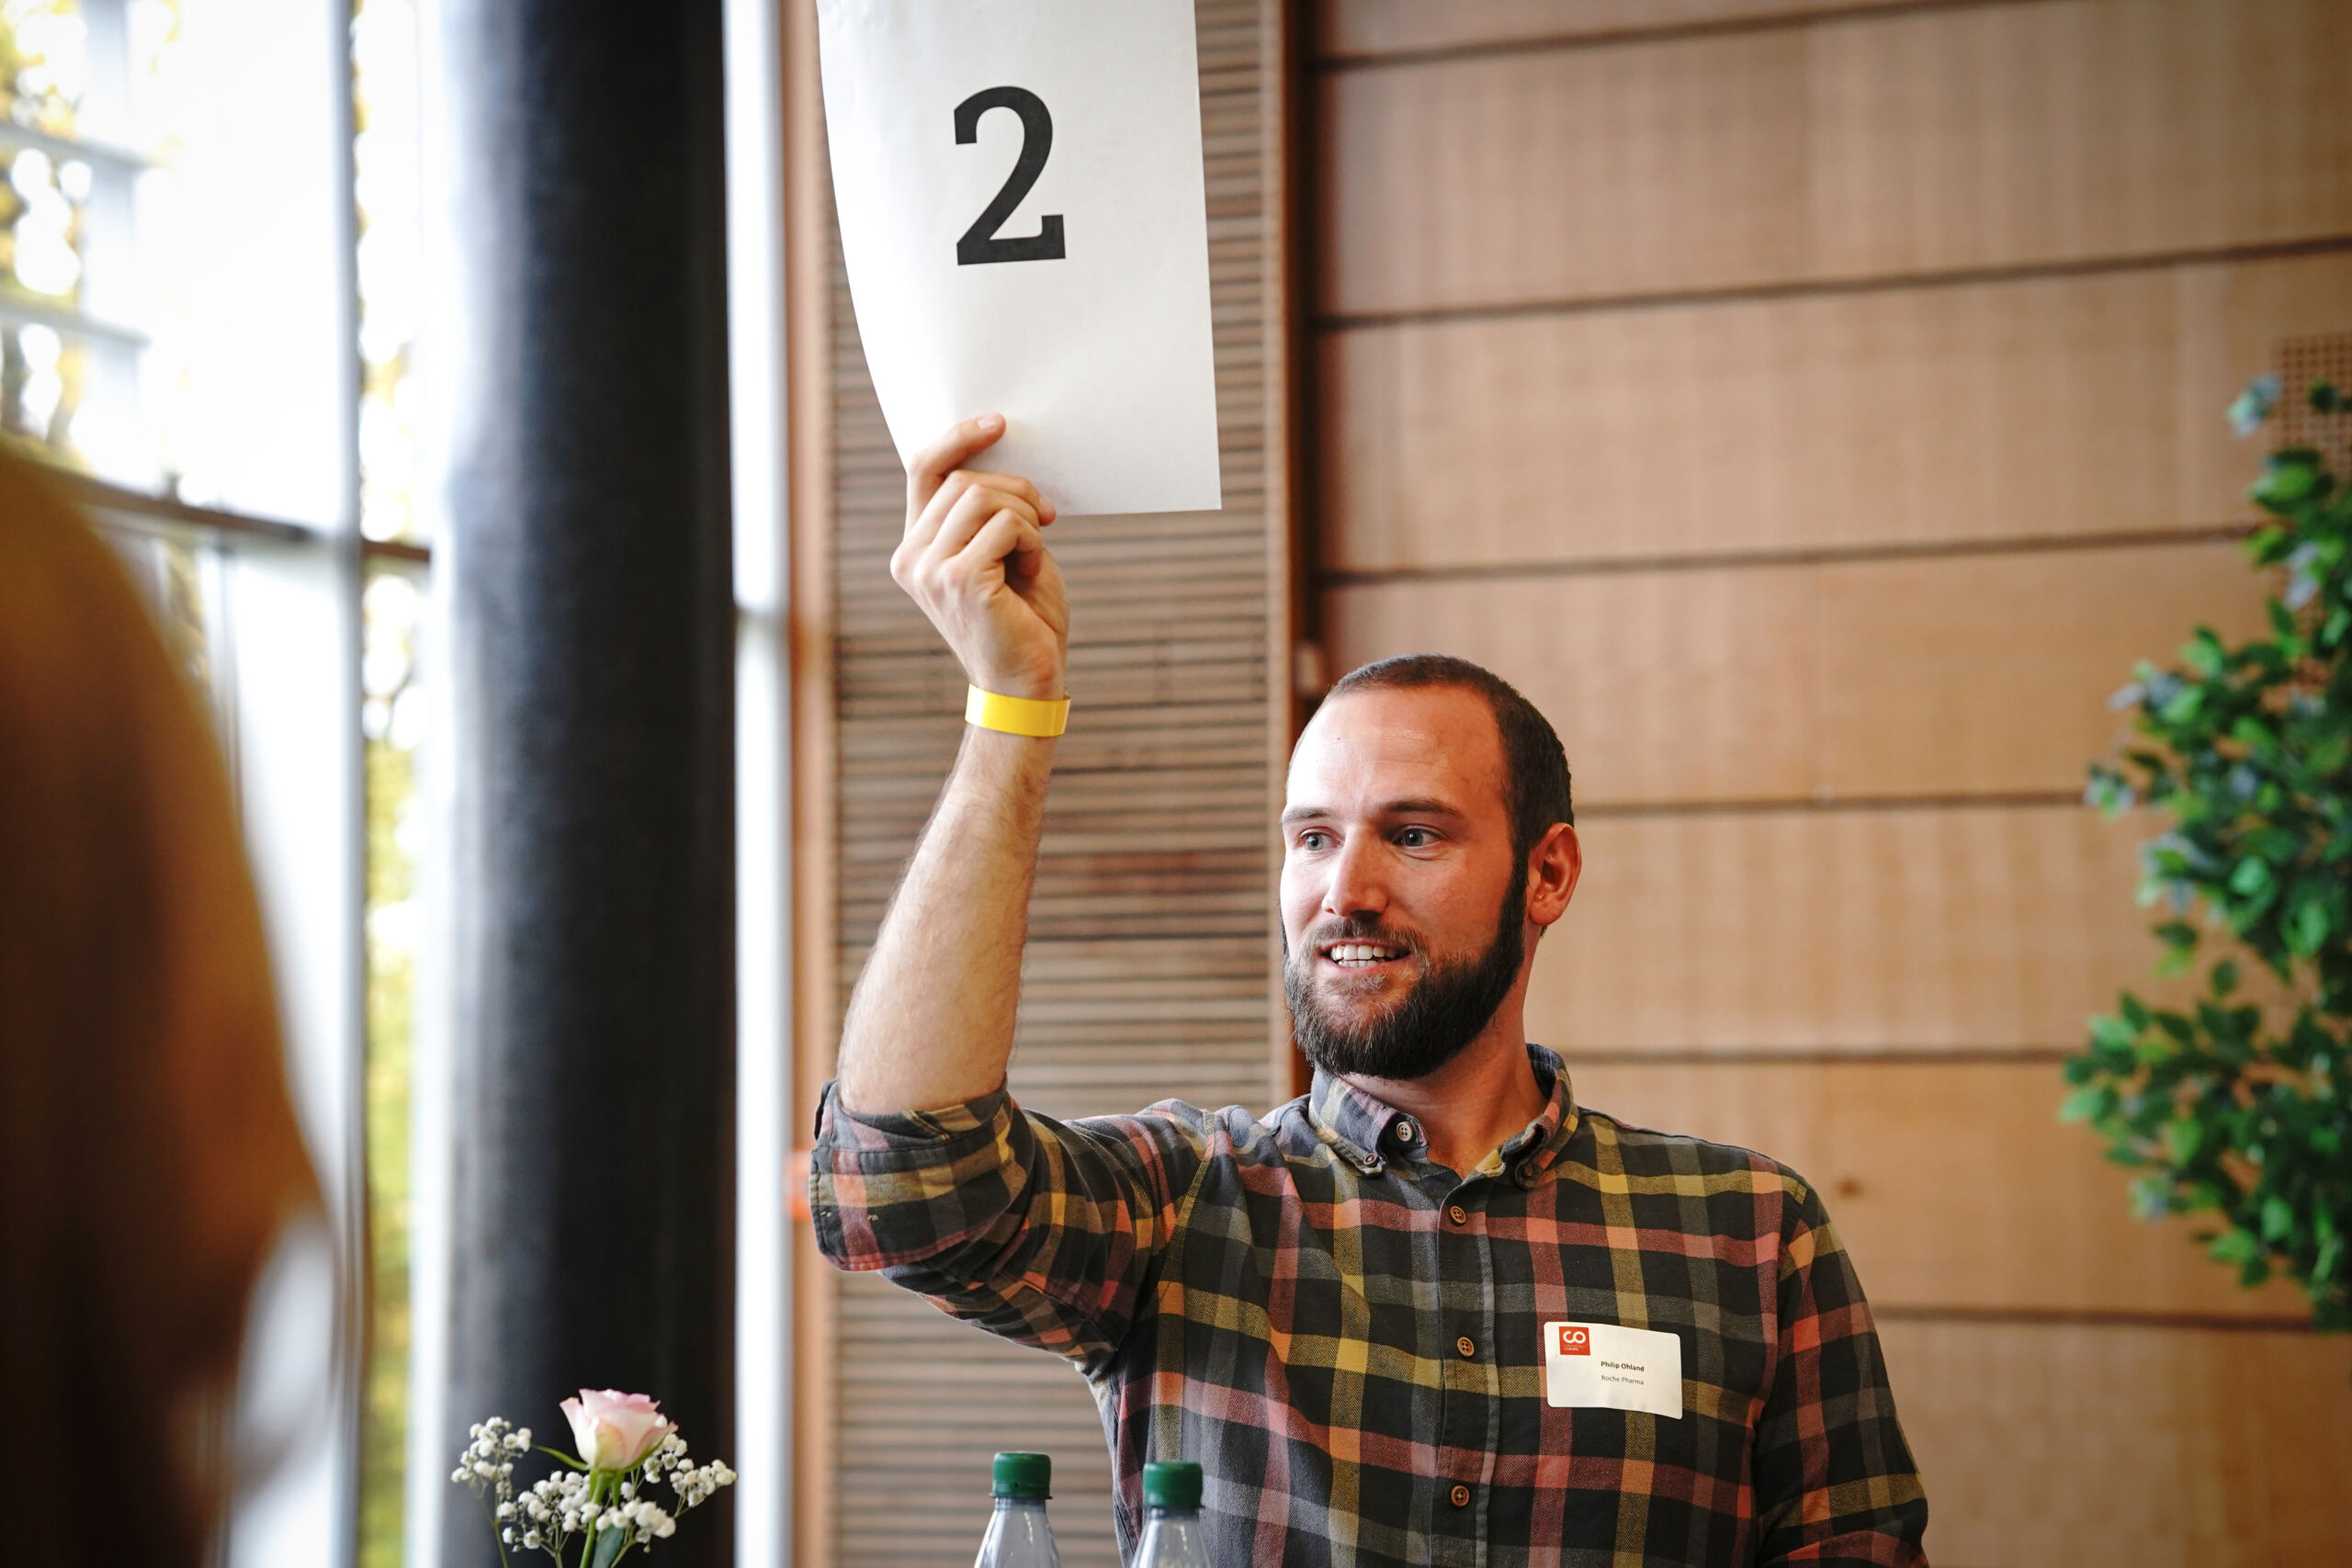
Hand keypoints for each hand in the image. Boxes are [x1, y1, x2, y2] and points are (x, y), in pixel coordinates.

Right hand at [892, 415, 1068, 700]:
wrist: (1028, 683)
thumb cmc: (1022, 619)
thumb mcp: (1001, 554)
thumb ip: (988, 512)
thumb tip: (1002, 455)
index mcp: (914, 548)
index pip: (924, 468)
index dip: (958, 436)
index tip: (999, 423)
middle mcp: (910, 557)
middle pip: (965, 479)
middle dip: (1016, 490)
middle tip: (1044, 519)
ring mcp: (930, 569)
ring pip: (984, 497)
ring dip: (1025, 517)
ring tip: (1035, 554)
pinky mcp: (959, 580)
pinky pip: (1004, 525)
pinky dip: (1032, 542)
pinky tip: (1034, 573)